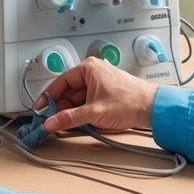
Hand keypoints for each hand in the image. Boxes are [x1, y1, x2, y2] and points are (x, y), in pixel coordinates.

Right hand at [39, 57, 158, 133]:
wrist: (154, 109)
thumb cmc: (131, 102)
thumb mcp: (94, 112)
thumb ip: (69, 118)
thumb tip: (51, 123)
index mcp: (88, 68)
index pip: (59, 82)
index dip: (47, 98)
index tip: (40, 111)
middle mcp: (92, 73)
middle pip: (67, 92)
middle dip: (59, 108)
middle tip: (51, 123)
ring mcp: (98, 84)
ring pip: (76, 99)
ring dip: (70, 112)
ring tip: (65, 125)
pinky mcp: (104, 95)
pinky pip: (85, 103)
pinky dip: (80, 113)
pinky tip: (78, 123)